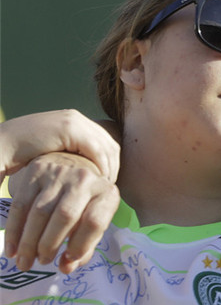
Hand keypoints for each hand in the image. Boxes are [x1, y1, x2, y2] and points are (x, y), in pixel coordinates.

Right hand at [0, 110, 120, 183]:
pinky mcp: (69, 129)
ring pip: (106, 146)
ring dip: (110, 167)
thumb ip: (71, 156)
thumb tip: (89, 173)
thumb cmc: (21, 156)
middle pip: (110, 142)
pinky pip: (96, 149)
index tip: (109, 181)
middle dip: (114, 165)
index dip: (111, 162)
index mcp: (74, 121)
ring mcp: (74, 121)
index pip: (105, 141)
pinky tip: (97, 180)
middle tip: (111, 186)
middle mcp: (77, 118)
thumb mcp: (53, 153)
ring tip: (105, 186)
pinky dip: (101, 165)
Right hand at [5, 152, 119, 273]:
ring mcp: (60, 173)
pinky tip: (12, 250)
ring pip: (40, 212)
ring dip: (29, 242)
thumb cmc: (86, 203)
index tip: (68, 260)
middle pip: (65, 216)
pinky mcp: (36, 171)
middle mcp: (85, 180)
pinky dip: (14, 231)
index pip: (95, 222)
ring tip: (25, 261)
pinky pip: (21, 205)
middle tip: (42, 262)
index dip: (81, 245)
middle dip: (50, 244)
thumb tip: (66, 267)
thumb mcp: (94, 221)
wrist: (74, 165)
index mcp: (106, 193)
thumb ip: (85, 246)